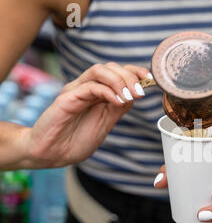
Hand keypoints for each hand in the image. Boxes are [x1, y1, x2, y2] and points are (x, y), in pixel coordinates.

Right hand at [23, 63, 149, 167]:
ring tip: (130, 95)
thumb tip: (135, 95)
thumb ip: (117, 109)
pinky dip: (107, 91)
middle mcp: (86, 87)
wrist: (51, 154)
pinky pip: (89, 87)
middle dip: (130, 76)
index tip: (150, 80)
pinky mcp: (67, 98)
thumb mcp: (105, 124)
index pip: (118, 72)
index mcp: (97, 93)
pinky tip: (118, 101)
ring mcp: (76, 91)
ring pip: (99, 71)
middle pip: (111, 67)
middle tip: (140, 92)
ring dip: (119, 80)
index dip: (135, 72)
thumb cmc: (75, 141)